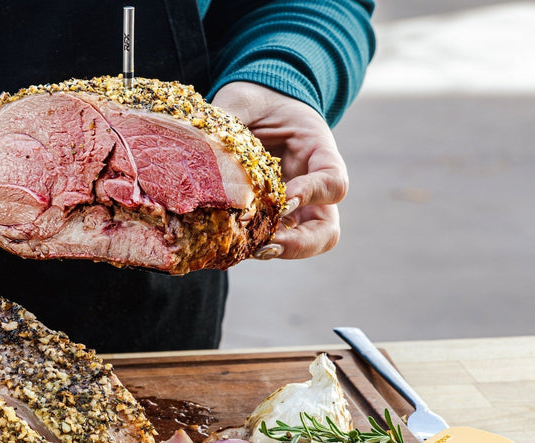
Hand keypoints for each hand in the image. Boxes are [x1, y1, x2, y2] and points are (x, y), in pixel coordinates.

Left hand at [212, 81, 347, 259]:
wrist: (256, 106)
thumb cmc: (257, 99)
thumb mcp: (245, 99)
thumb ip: (229, 117)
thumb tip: (200, 141)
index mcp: (318, 151)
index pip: (333, 181)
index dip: (314, 193)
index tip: (286, 198)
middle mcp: (313, 186)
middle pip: (327, 230)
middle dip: (301, 244)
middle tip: (268, 244)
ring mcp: (296, 207)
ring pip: (303, 244)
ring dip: (277, 251)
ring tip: (246, 249)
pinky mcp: (273, 218)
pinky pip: (272, 240)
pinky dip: (255, 246)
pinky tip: (230, 243)